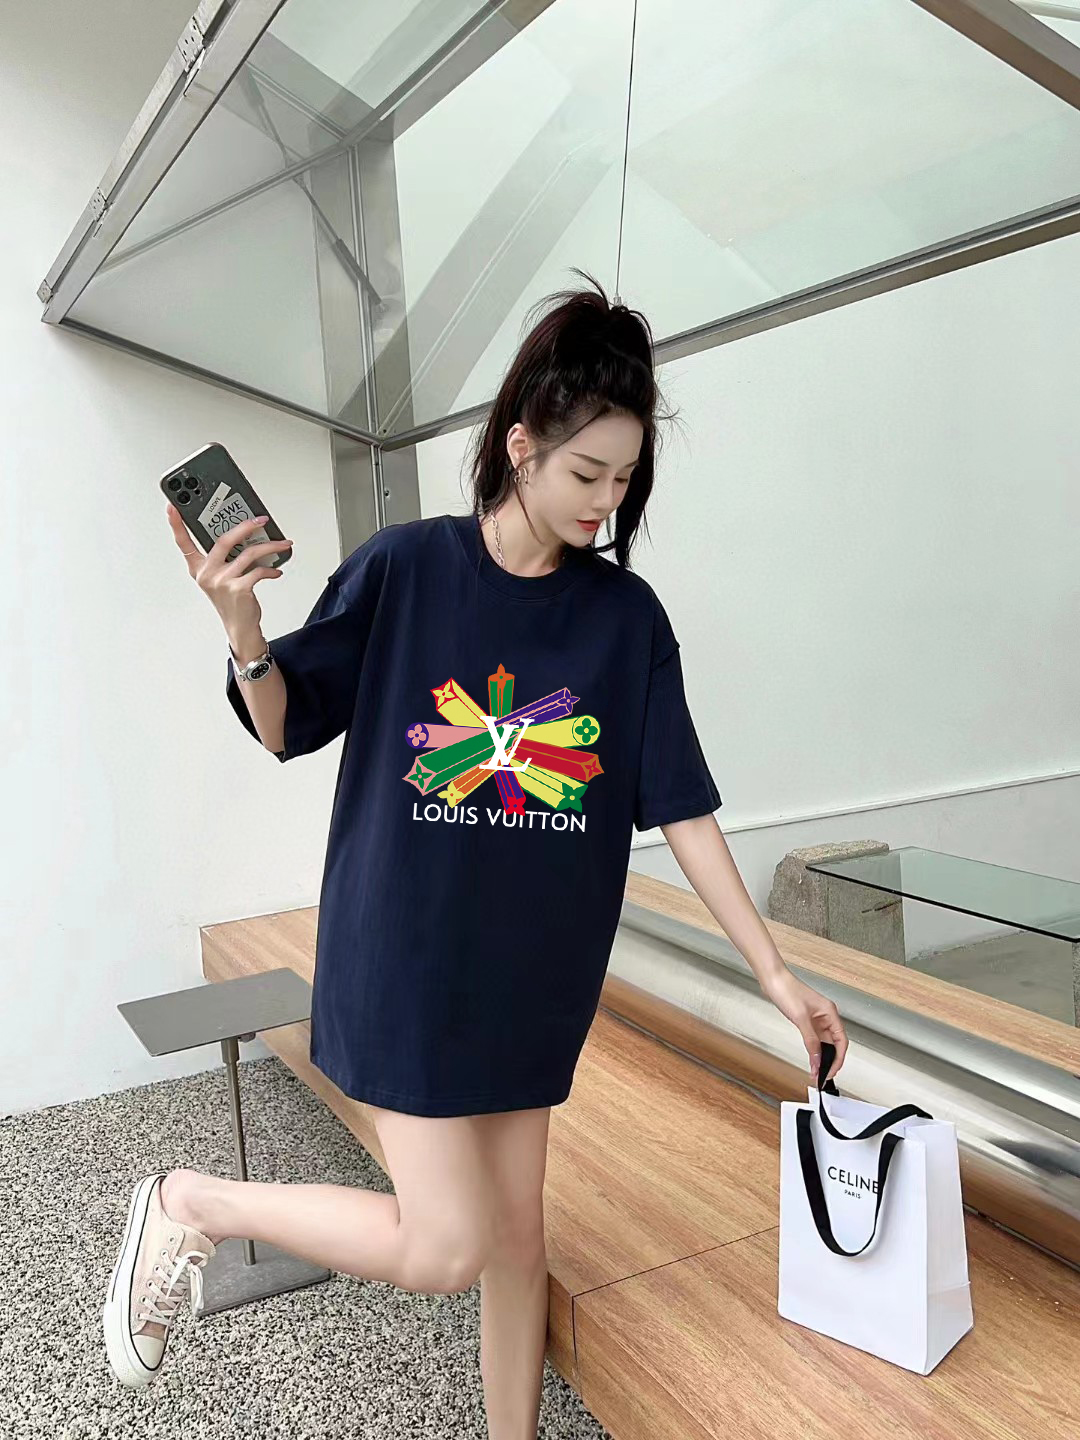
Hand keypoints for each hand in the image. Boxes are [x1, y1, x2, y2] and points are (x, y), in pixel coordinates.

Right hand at [166, 502, 291, 638]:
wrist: (239, 627)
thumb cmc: (231, 601)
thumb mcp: (221, 578)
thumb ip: (226, 559)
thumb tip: (246, 536)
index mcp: (199, 568)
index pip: (184, 543)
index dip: (177, 524)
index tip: (172, 507)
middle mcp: (207, 574)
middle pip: (224, 540)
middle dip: (245, 526)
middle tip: (260, 520)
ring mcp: (222, 582)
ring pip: (249, 553)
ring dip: (270, 547)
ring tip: (282, 544)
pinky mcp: (238, 589)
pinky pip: (258, 570)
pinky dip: (271, 569)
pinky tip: (275, 570)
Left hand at [759, 967, 847, 1084]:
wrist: (772, 979)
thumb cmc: (787, 990)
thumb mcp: (801, 1018)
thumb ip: (811, 1040)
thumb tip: (817, 1059)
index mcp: (830, 1013)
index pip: (841, 1041)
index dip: (838, 1058)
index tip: (831, 1071)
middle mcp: (826, 1016)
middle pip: (834, 1043)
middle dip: (830, 1061)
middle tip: (823, 1075)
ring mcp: (816, 1018)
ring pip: (824, 1043)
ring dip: (821, 1057)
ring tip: (816, 1071)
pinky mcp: (806, 1020)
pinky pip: (814, 1039)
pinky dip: (813, 1050)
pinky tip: (811, 1059)